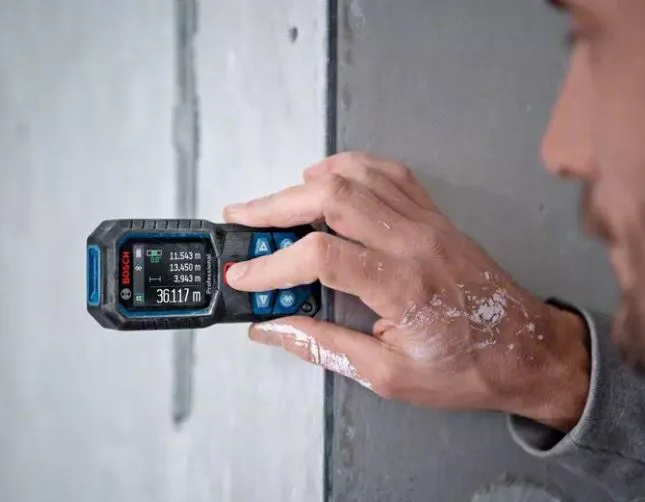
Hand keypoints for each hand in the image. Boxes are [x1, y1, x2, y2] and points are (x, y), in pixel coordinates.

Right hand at [224, 152, 589, 431]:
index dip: (272, 265)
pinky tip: (327, 179)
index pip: (320, 256)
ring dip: (306, 183)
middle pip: (331, 198)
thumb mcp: (387, 375)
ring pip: (355, 176)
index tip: (244, 276)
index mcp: (402, 285)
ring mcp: (426, 221)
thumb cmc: (465, 368)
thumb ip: (323, 345)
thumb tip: (270, 327)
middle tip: (241, 219)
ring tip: (276, 204)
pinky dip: (349, 168)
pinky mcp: (434, 215)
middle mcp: (413, 242)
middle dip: (275, 206)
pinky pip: (388, 173)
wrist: (527, 352)